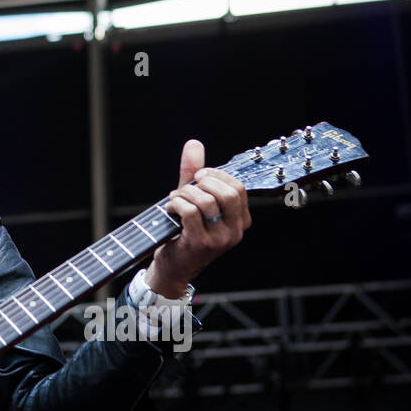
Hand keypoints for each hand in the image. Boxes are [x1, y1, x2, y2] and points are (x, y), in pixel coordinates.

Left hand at [146, 139, 250, 296]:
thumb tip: (194, 144)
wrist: (172, 267)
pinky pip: (190, 212)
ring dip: (184, 194)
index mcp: (240, 220)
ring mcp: (219, 239)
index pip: (238, 188)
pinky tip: (170, 208)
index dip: (216, 175)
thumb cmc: (183, 232)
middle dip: (202, 182)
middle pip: (226, 192)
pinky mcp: (200, 243)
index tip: (199, 175)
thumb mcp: (192, 200)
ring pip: (206, 201)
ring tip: (175, 199)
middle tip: (187, 185)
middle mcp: (234, 231)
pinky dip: (176, 204)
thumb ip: (194, 173)